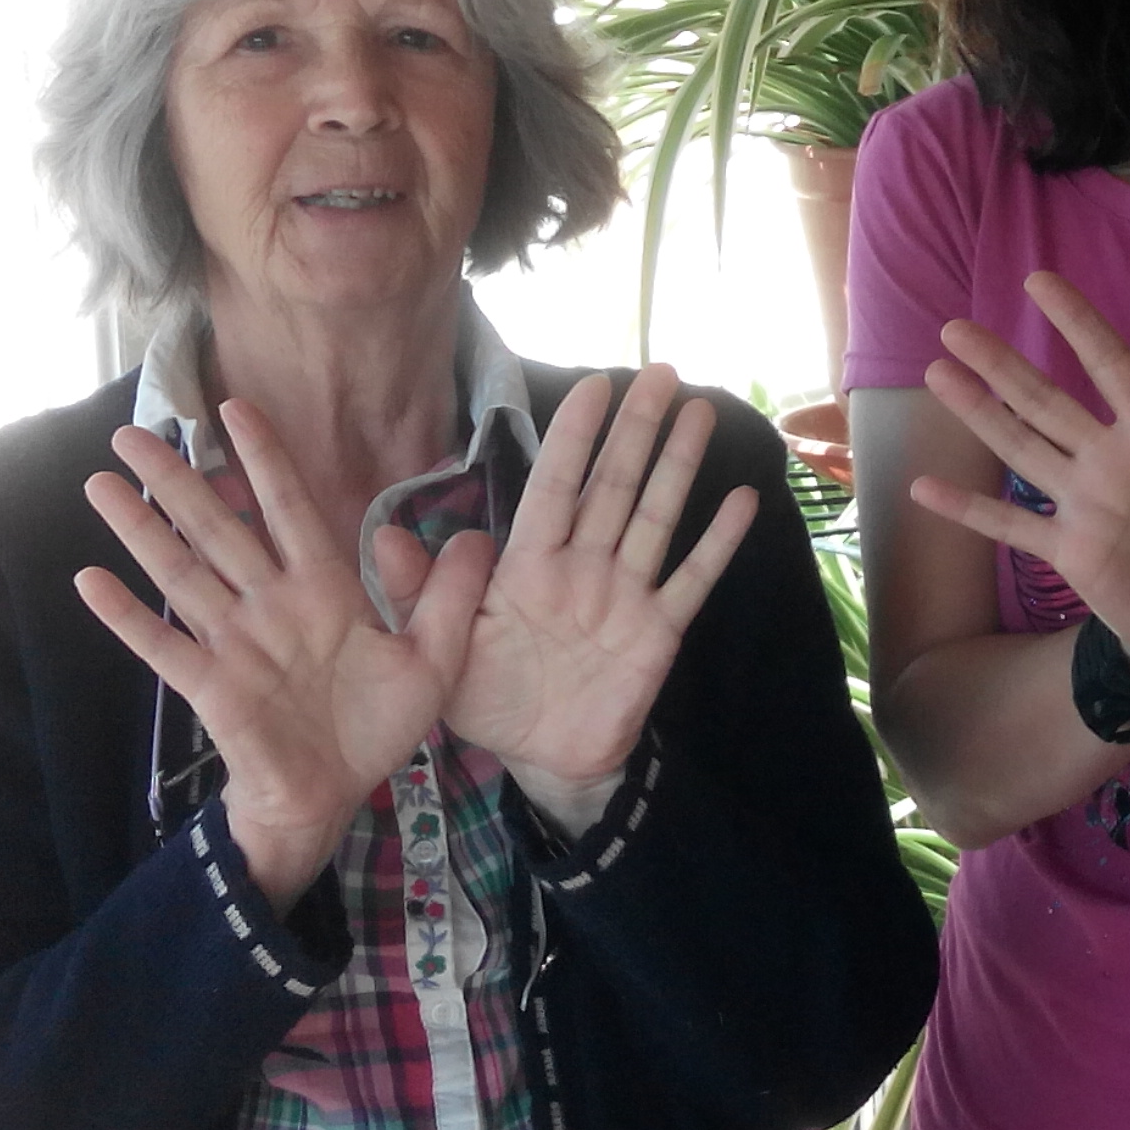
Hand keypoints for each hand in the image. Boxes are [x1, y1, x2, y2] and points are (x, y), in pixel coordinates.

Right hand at [76, 401, 491, 906]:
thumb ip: (450, 599)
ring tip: (101, 483)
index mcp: (322, 590)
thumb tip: (476, 535)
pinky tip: (89, 580)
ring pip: (181, 572)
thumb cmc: (374, 726)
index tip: (237, 407)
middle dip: (179, 479)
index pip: (291, 509)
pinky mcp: (211, 687)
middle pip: (219, 528)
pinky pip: (164, 646)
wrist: (334, 795)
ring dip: (142, 528)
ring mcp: (234, 643)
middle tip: (133, 428)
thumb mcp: (434, 660)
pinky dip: (127, 617)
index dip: (265, 460)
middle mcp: (269, 605)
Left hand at [450, 365, 761, 819]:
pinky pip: (691, 579)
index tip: (594, 388)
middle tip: (660, 372)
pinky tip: (740, 501)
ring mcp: (625, 594)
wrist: (542, 757)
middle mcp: (583, 565)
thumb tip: (389, 535)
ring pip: (655, 517)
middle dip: (635, 430)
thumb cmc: (487, 696)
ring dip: (677, 466)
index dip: (573, 439)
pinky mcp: (659, 630)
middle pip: (612, 486)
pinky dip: (716, 543)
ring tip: (699, 416)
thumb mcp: (440, 650)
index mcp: (529, 564)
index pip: (554, 487)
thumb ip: (420, 592)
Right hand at [905, 273, 1129, 680]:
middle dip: (1002, 365)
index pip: (1109, 366)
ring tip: (938, 374)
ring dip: (980, 415)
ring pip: (1021, 449)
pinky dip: (969, 510)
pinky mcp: (1068, 552)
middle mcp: (1106, 459)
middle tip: (955, 326)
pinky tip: (923, 489)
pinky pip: (1012, 528)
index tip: (1039, 282)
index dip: (1077, 325)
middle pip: (1046, 402)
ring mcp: (1080, 503)